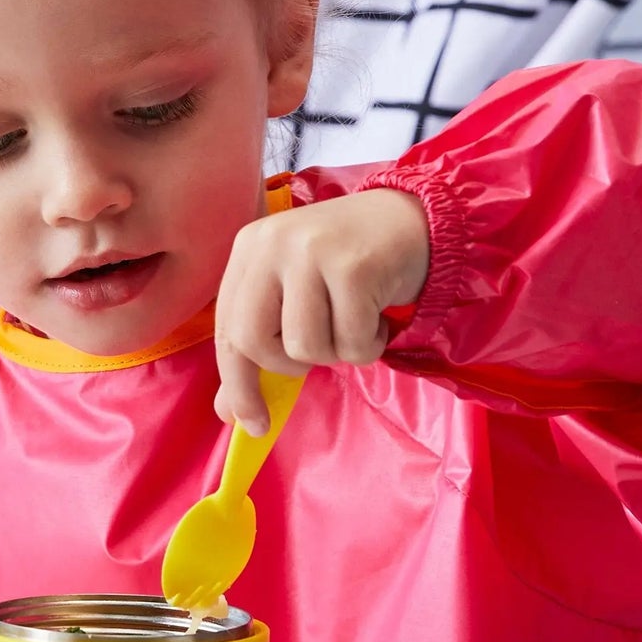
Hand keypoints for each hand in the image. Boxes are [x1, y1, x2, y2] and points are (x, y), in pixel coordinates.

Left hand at [215, 188, 431, 432]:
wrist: (415, 219)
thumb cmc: (348, 264)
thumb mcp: (295, 294)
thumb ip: (260, 347)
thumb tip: (228, 413)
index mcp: (248, 249)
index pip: (226, 330)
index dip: (236, 384)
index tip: (251, 423)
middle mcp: (272, 244)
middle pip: (252, 341)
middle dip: (287, 366)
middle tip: (321, 351)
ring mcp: (310, 252)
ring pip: (305, 347)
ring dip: (337, 352)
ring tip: (355, 322)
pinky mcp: (353, 267)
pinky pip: (352, 343)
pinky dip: (370, 344)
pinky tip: (378, 314)